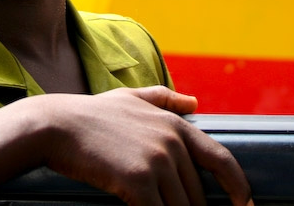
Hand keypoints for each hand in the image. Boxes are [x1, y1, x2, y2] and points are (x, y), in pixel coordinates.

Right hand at [38, 86, 252, 205]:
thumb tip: (195, 102)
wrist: (55, 126)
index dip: (238, 187)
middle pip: (198, 195)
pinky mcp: (138, 182)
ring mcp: (157, 162)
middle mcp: (172, 142)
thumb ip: (165, 98)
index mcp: (175, 125)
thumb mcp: (131, 97)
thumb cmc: (90, 114)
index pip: (222, 159)